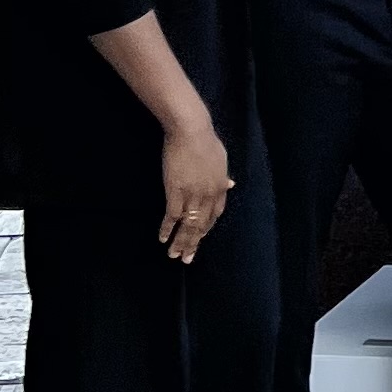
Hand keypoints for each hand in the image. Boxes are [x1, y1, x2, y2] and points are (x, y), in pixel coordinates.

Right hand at [159, 120, 232, 261]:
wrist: (191, 132)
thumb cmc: (205, 141)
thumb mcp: (221, 160)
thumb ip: (222, 176)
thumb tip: (229, 185)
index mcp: (220, 187)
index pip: (215, 214)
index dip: (207, 228)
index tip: (200, 238)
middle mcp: (209, 195)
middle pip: (202, 224)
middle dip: (194, 242)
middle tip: (187, 258)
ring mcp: (193, 195)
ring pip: (188, 225)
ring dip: (180, 242)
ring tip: (174, 255)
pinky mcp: (175, 192)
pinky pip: (172, 216)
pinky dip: (167, 228)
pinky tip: (162, 238)